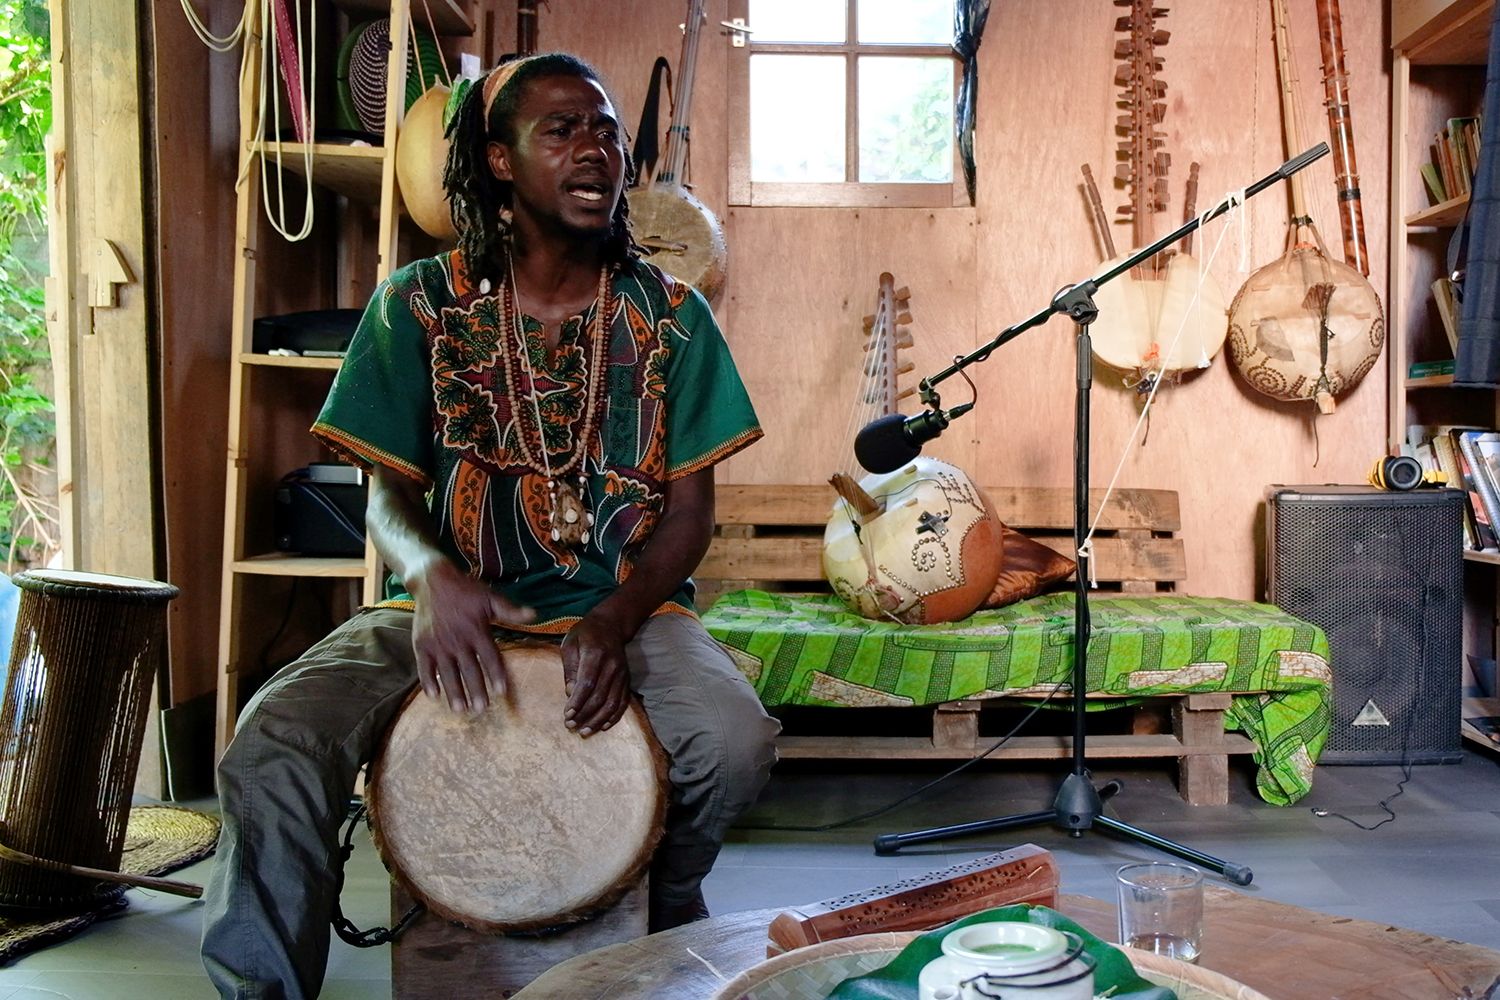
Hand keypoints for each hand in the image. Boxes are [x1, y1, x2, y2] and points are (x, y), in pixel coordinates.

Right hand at [410, 558, 533, 713]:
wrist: (432, 581)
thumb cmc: (466, 591)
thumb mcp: (490, 598)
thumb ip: (510, 611)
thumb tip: (535, 615)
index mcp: (476, 630)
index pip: (489, 657)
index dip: (496, 675)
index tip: (502, 692)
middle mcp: (457, 639)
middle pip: (469, 669)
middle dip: (476, 691)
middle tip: (482, 709)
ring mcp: (437, 643)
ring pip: (447, 673)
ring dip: (454, 692)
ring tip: (460, 710)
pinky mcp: (421, 644)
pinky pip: (424, 667)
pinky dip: (428, 682)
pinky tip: (433, 697)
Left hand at [560, 611, 631, 736]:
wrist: (611, 625)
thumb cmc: (585, 634)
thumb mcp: (570, 644)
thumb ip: (570, 669)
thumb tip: (570, 694)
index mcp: (595, 653)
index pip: (587, 683)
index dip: (577, 702)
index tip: (566, 715)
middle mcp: (612, 665)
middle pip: (599, 696)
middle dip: (584, 714)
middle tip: (570, 726)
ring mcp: (622, 673)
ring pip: (612, 702)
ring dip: (598, 720)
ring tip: (585, 731)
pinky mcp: (627, 679)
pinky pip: (623, 702)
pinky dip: (614, 716)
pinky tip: (604, 726)